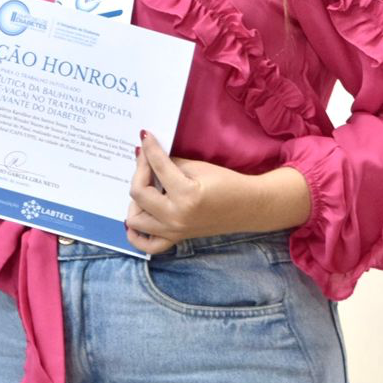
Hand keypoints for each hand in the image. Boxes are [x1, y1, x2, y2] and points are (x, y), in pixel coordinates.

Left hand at [125, 134, 311, 255]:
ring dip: (135, 200)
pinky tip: (135, 220)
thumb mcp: (198, 168)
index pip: (158, 167)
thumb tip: (149, 158)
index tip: (144, 136)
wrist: (248, 207)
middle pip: (138, 193)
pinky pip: (147, 245)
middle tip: (145, 160)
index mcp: (185, 195)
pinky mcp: (177, 238)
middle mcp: (176, 217)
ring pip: (135, 219)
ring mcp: (174, 231)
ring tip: (145, 187)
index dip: (149, 149)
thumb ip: (171, 163)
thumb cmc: (227, 183)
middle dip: (139, 171)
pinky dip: (136, 235)